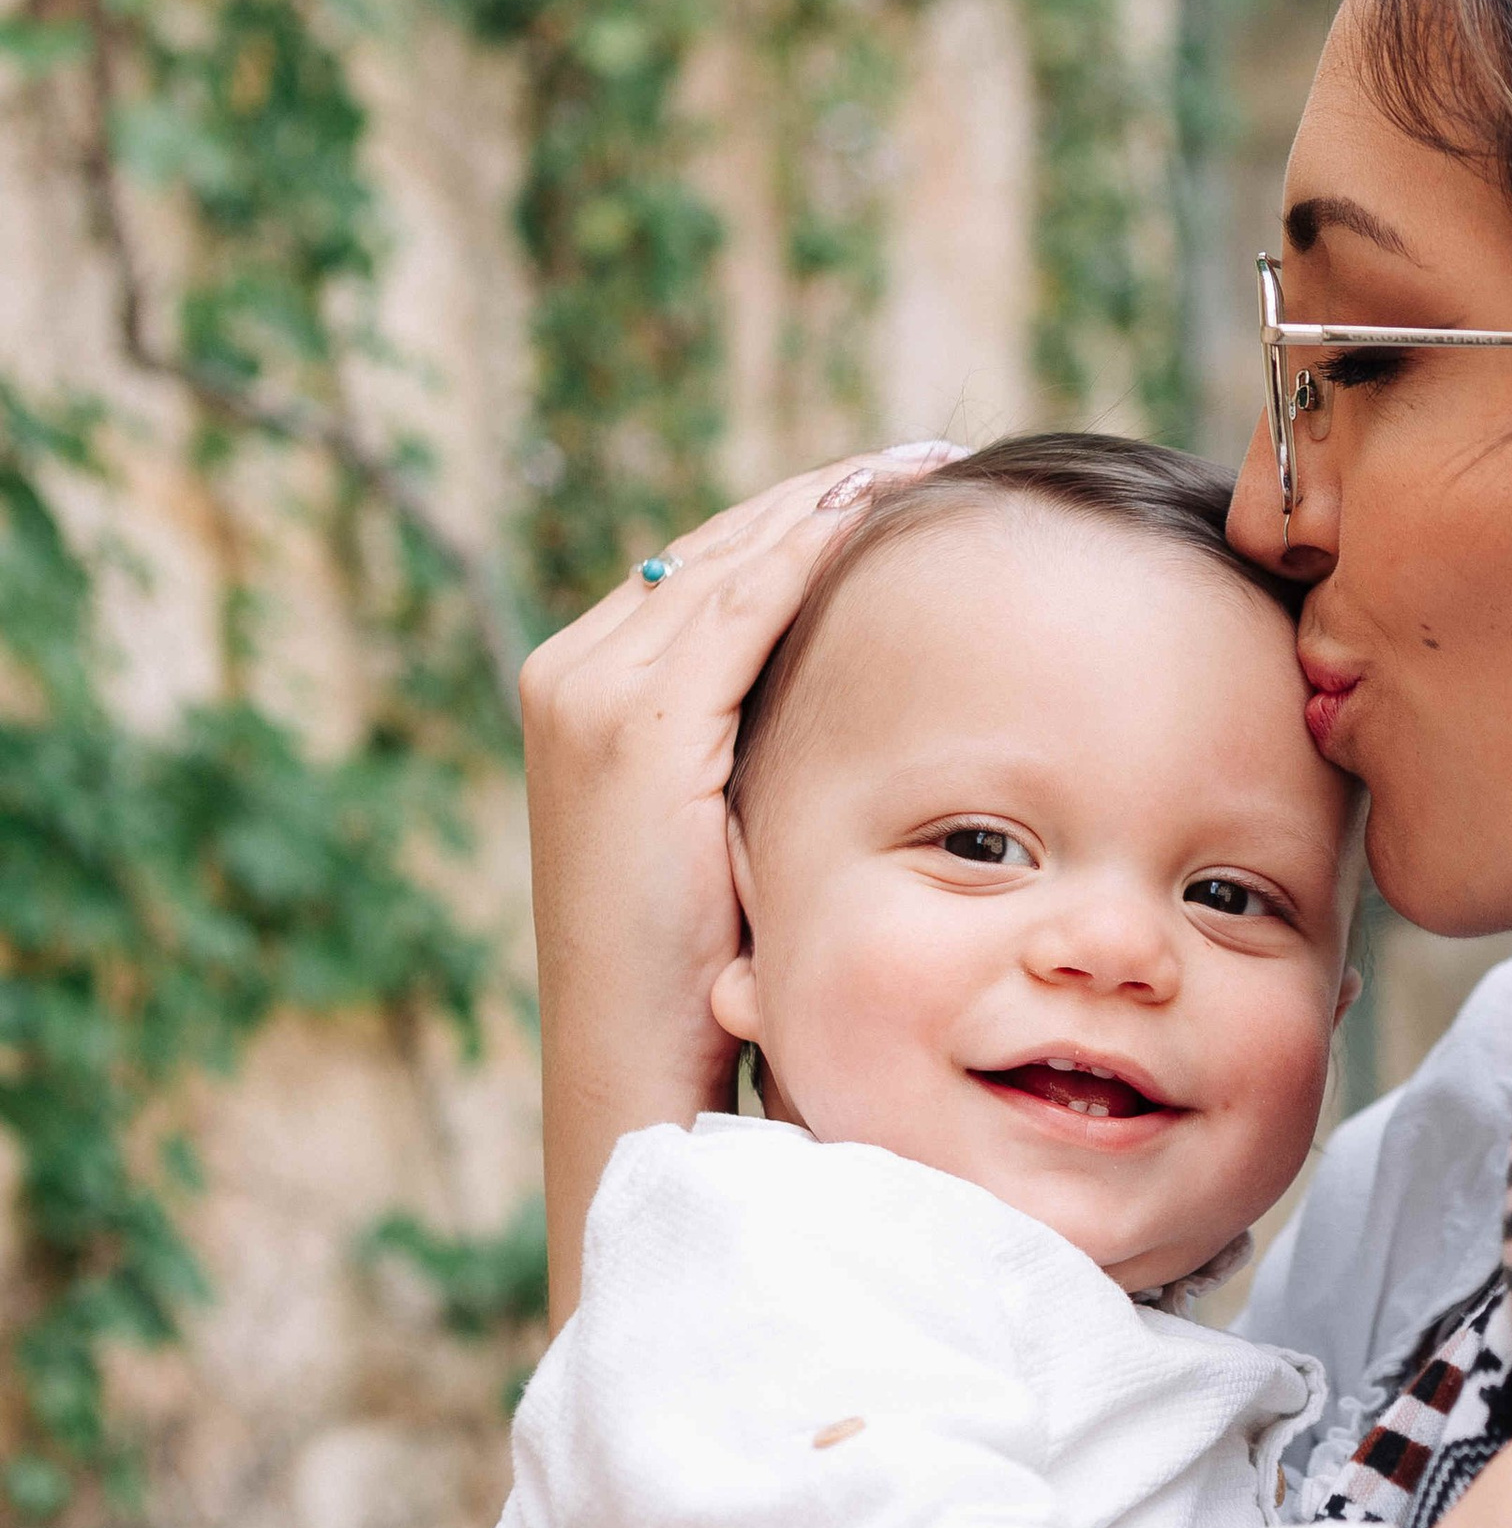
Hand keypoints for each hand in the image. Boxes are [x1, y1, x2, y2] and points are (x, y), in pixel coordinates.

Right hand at [519, 446, 958, 1314]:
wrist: (634, 1069)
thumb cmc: (691, 986)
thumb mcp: (714, 845)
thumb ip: (743, 763)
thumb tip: (833, 715)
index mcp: (578, 694)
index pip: (703, 572)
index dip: (798, 524)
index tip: (890, 489)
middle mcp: (572, 675)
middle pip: (718, 548)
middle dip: (823, 497)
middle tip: (923, 458)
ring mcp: (595, 695)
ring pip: (732, 558)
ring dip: (830, 503)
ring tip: (921, 467)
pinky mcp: (638, 729)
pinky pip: (743, 606)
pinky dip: (811, 550)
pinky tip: (883, 513)